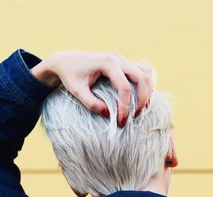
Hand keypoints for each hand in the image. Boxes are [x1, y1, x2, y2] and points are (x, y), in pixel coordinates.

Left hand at [31, 51, 151, 126]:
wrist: (65, 60)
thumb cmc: (69, 76)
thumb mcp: (77, 92)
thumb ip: (91, 104)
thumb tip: (108, 114)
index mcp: (107, 63)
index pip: (124, 87)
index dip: (125, 107)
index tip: (121, 122)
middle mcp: (118, 58)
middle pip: (142, 78)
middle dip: (142, 99)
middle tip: (136, 116)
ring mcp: (121, 58)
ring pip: (145, 73)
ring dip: (147, 90)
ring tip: (142, 108)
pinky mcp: (122, 61)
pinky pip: (141, 70)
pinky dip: (145, 83)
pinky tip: (141, 97)